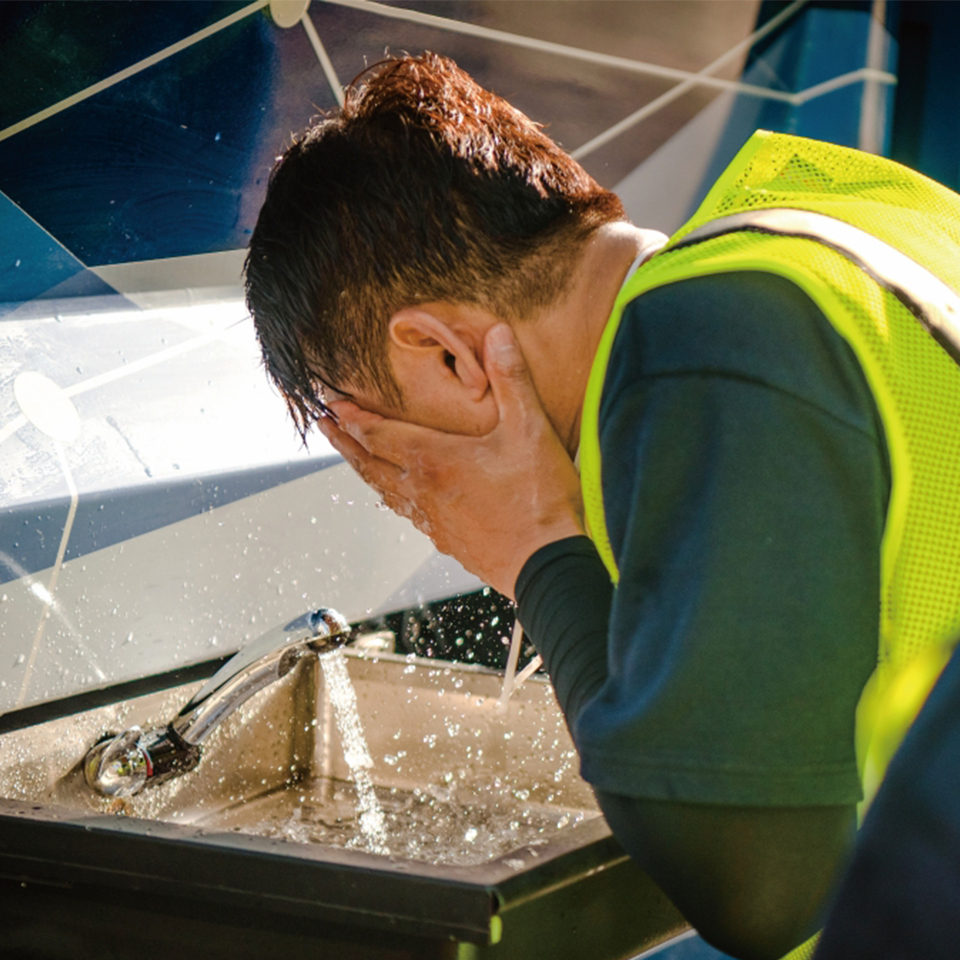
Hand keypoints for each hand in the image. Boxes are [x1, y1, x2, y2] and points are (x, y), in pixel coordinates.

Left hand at [317, 324, 584, 598]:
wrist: (546, 566)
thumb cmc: (538, 499)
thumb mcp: (530, 429)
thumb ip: (512, 379)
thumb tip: (497, 334)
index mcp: (434, 460)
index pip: (377, 434)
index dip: (350, 416)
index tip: (329, 402)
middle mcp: (423, 491)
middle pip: (369, 463)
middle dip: (343, 441)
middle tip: (323, 424)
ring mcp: (432, 521)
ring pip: (384, 491)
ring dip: (363, 469)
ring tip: (352, 456)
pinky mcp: (448, 541)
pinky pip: (407, 514)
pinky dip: (391, 497)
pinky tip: (399, 498)